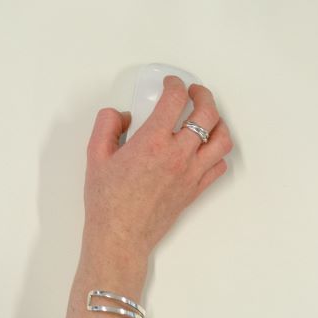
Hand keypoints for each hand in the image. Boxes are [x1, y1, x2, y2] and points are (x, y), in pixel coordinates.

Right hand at [81, 77, 232, 269]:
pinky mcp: (196, 190)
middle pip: (206, 114)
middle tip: (194, 91)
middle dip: (203, 95)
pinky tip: (206, 147)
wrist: (120, 235)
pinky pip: (219, 166)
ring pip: (221, 140)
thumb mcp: (95, 154)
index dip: (175, 84)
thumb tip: (122, 115)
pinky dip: (217, 152)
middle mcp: (177, 155)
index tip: (170, 83)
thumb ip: (107, 125)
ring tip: (207, 116)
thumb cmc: (107, 199)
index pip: (175, 100)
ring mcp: (191, 173)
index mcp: (152, 142)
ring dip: (218, 122)